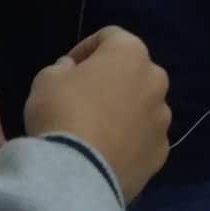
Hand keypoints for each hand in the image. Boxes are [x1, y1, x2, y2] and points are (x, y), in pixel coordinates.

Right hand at [25, 27, 170, 202]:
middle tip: (83, 95)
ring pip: (142, 106)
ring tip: (96, 129)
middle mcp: (155, 81)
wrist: (78, 173)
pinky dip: (130, 141)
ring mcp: (162, 120)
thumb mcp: (47, 78)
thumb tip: (72, 71)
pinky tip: (106, 152)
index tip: (67, 66)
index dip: (85, 48)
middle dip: (111, 79)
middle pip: (132, 72)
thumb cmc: (62, 112)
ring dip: (124, 110)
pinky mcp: (161, 153)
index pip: (109, 37)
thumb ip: (62, 67)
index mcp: (131, 53)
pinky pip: (144, 139)